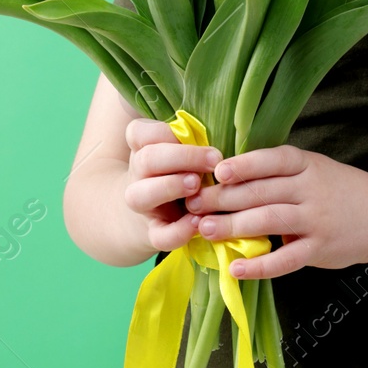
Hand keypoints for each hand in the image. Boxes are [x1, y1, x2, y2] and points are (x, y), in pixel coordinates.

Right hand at [123, 118, 220, 253]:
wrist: (153, 213)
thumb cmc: (178, 170)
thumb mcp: (180, 151)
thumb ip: (194, 141)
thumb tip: (228, 132)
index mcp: (143, 148)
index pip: (139, 132)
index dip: (164, 132)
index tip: (193, 134)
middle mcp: (138, 174)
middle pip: (147, 159)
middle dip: (181, 157)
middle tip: (212, 160)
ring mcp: (143, 204)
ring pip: (141, 195)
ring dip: (170, 187)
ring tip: (197, 185)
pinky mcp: (153, 232)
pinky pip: (159, 235)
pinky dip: (178, 231)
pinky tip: (198, 223)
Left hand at [184, 144, 367, 278]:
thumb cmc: (340, 190)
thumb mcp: (314, 169)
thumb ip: (279, 173)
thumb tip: (226, 178)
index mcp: (307, 165)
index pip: (272, 160)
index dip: (244, 165)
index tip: (216, 171)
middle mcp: (311, 189)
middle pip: (262, 191)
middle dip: (223, 198)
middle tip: (193, 204)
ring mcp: (316, 220)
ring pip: (268, 221)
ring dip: (232, 226)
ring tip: (204, 230)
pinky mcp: (319, 249)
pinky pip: (285, 259)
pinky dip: (259, 265)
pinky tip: (235, 268)